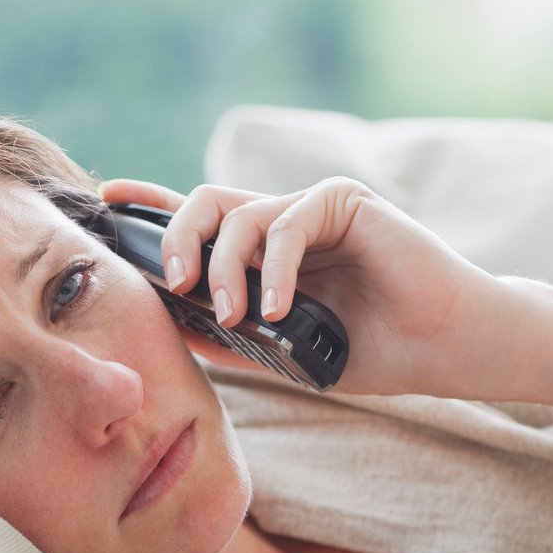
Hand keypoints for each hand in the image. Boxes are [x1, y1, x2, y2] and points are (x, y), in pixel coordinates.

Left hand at [100, 176, 514, 396]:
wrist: (445, 348)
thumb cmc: (373, 350)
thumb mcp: (284, 350)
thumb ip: (230, 332)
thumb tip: (170, 323)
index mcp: (265, 251)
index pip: (197, 220)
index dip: (150, 207)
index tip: (107, 206)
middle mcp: (283, 221)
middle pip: (204, 204)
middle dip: (175, 239)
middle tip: (173, 283)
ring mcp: (313, 207)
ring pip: (239, 214)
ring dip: (223, 266)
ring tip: (234, 313)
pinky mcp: (344, 202)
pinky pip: (288, 223)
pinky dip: (276, 267)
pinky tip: (279, 307)